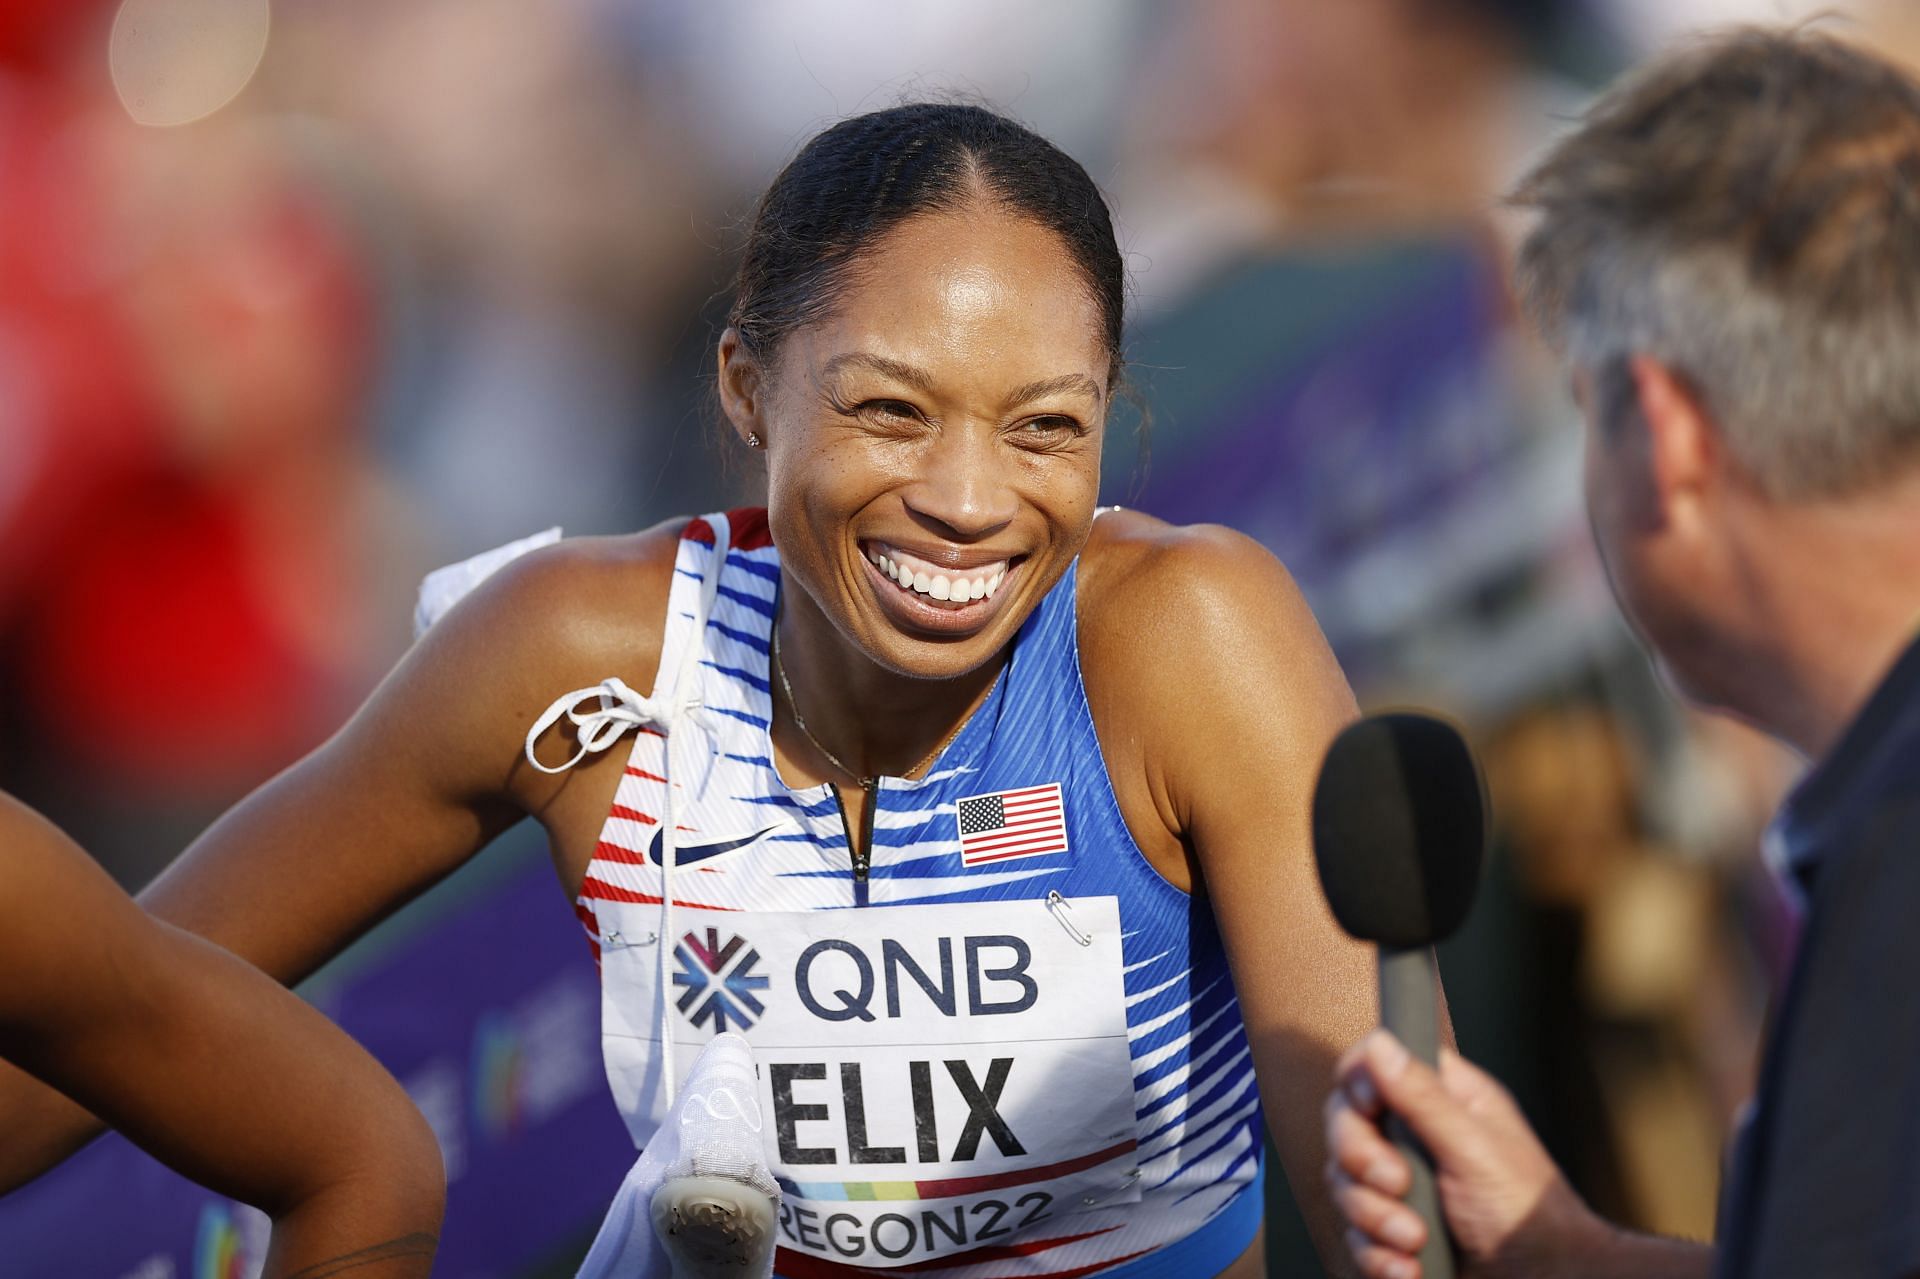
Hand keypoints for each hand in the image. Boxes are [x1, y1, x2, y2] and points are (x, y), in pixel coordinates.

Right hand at [1323, 1031, 1611, 1278]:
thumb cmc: (1527, 1211)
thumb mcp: (1474, 1147)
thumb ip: (1422, 1097)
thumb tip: (1381, 1043)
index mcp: (1440, 1097)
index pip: (1373, 1066)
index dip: (1360, 1083)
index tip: (1371, 1107)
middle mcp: (1413, 1134)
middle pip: (1346, 1124)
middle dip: (1363, 1161)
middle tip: (1397, 1183)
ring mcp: (1398, 1183)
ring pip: (1343, 1183)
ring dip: (1374, 1218)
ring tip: (1415, 1239)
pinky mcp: (1390, 1227)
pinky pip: (1355, 1234)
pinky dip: (1377, 1255)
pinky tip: (1409, 1267)